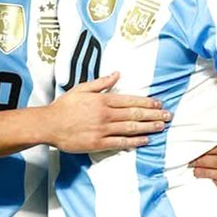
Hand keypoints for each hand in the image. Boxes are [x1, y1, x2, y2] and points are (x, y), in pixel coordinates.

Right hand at [44, 73, 170, 152]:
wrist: (48, 125)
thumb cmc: (64, 106)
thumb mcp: (82, 88)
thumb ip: (101, 82)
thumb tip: (117, 74)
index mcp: (102, 100)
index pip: (130, 100)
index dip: (147, 102)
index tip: (159, 103)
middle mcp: (105, 114)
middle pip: (134, 114)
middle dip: (153, 115)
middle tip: (168, 116)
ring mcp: (102, 130)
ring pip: (130, 128)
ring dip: (148, 127)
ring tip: (161, 127)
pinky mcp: (98, 143)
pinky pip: (120, 142)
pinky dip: (134, 141)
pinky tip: (145, 140)